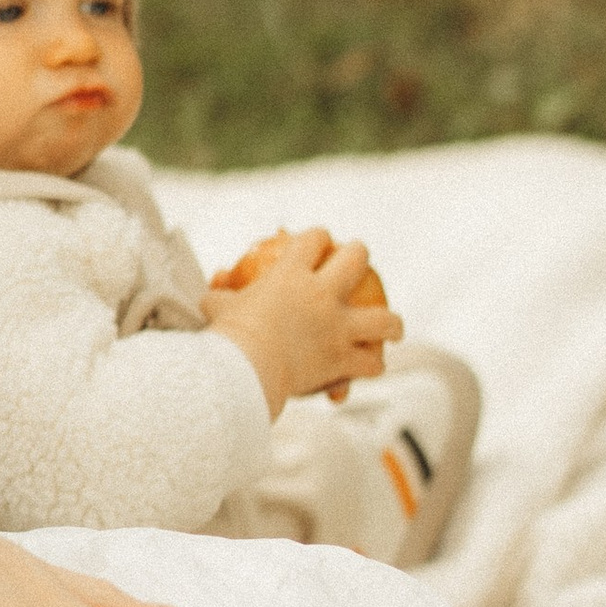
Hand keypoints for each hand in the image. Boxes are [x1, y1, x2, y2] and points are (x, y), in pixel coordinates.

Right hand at [205, 226, 401, 410]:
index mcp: (290, 273)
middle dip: (359, 255)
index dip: (318, 236)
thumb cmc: (228, 337)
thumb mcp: (218, 306)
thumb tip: (213, 289)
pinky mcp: (343, 358)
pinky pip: (370, 362)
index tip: (318, 241)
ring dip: (390, 321)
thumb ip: (220, 294)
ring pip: (383, 317)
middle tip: (358, 261)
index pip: (313, 239)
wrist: (244, 370)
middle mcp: (321, 293)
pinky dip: (372, 365)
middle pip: (356, 259)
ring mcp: (338, 326)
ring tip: (392, 325)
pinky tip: (373, 365)